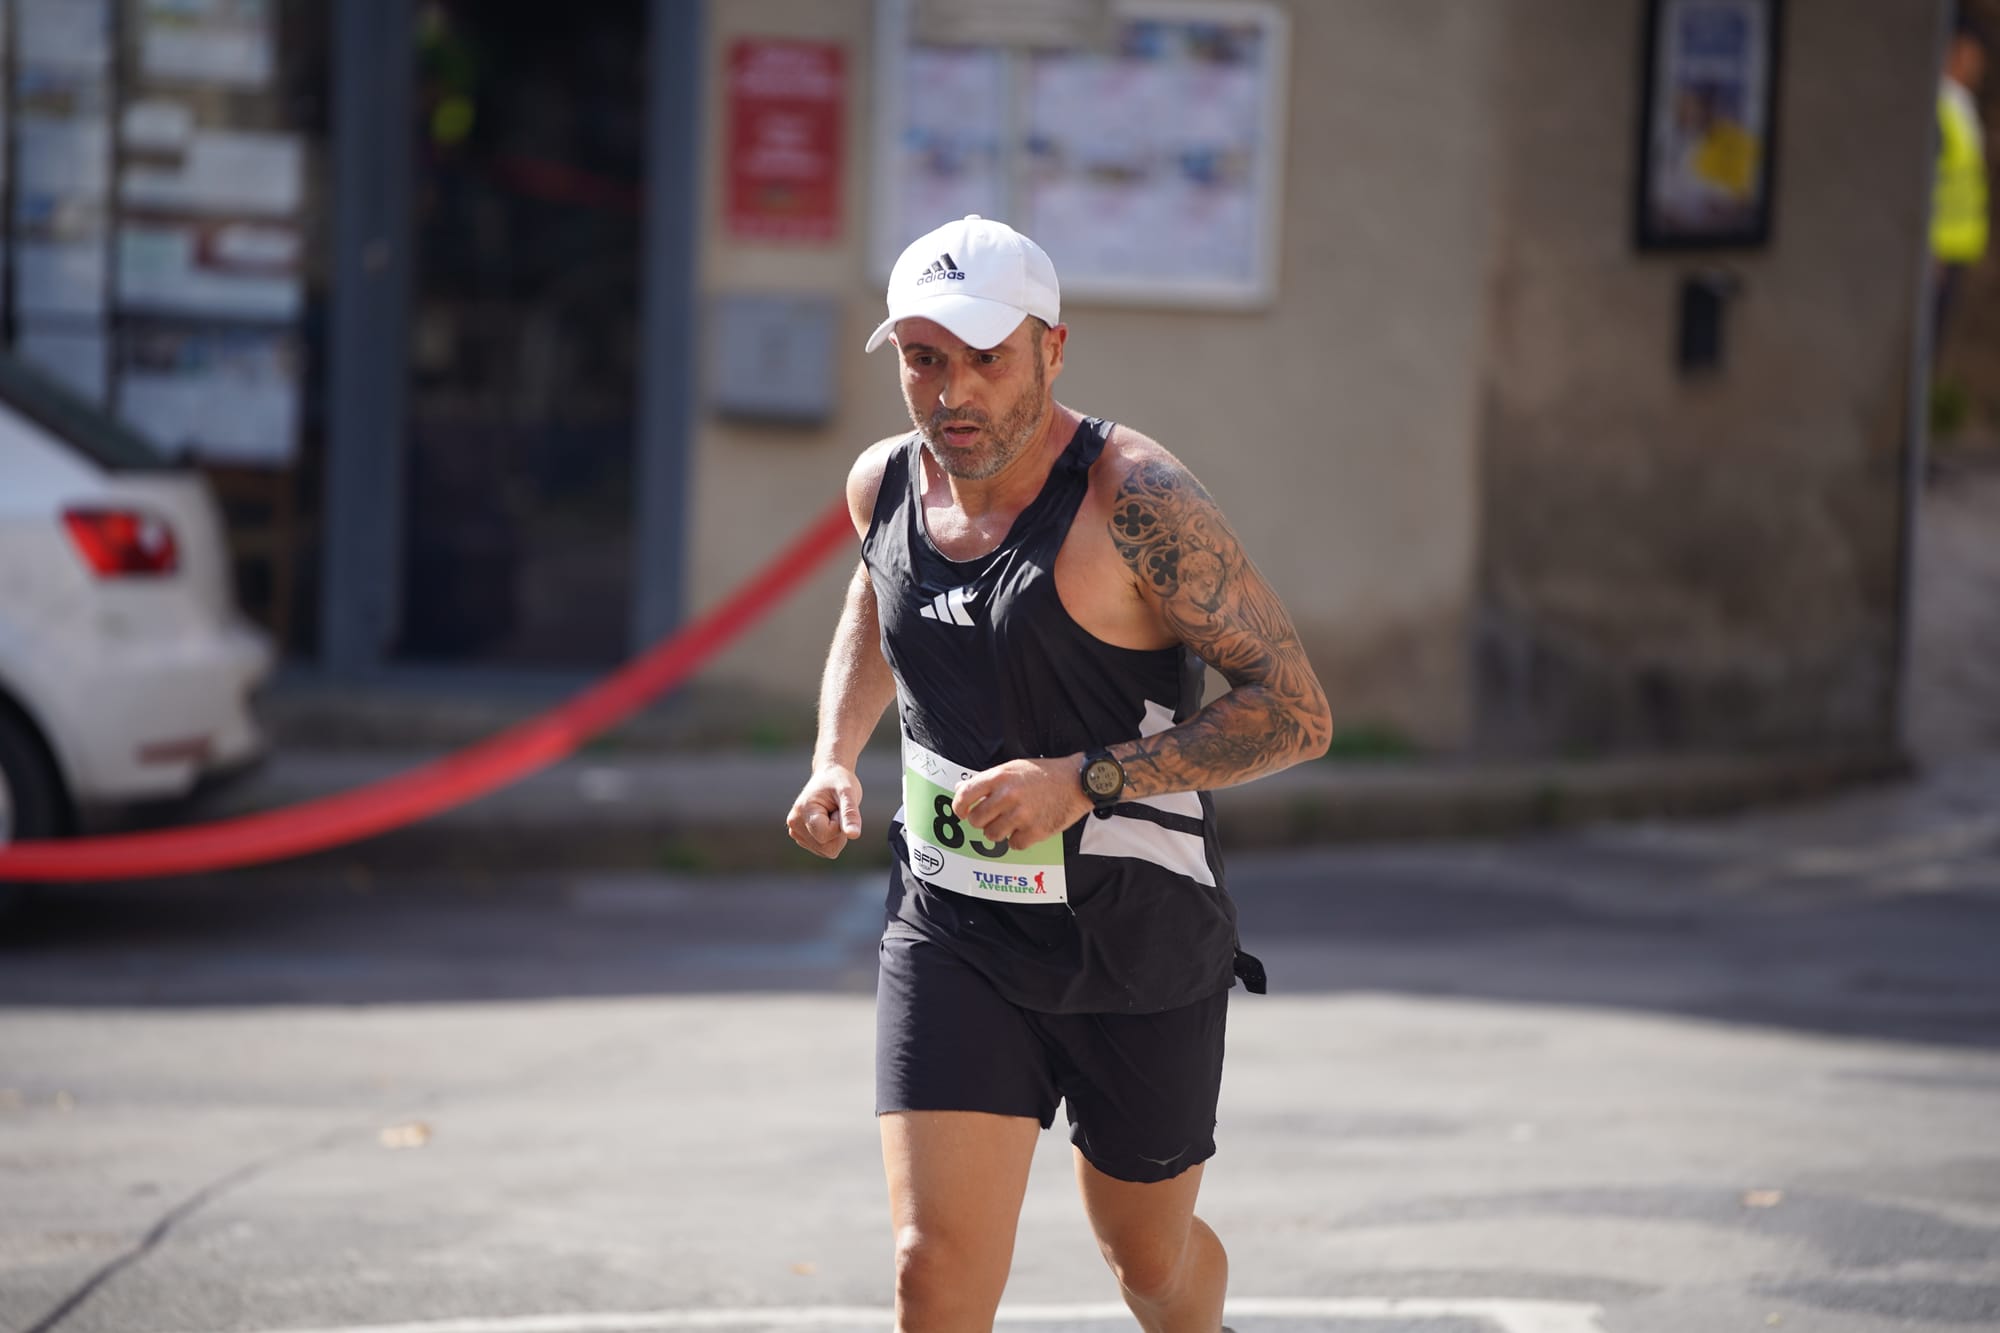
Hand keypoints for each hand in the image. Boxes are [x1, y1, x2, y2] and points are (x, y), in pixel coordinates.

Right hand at [787, 764, 863, 858]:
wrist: (829, 776)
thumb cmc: (839, 781)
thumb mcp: (848, 793)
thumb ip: (850, 814)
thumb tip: (854, 835)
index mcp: (802, 811)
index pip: (825, 836)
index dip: (839, 824)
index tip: (838, 807)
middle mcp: (794, 824)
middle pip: (827, 848)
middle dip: (839, 832)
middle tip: (836, 810)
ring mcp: (796, 832)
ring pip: (827, 850)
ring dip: (836, 835)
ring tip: (831, 814)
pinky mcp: (802, 838)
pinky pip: (825, 849)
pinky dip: (832, 838)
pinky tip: (828, 821)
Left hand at [952, 755, 1090, 849]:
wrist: (1077, 782)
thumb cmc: (1045, 774)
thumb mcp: (1013, 768)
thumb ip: (987, 780)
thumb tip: (960, 788)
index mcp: (1000, 777)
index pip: (965, 795)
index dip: (959, 807)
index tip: (962, 813)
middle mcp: (1008, 796)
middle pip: (977, 821)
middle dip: (982, 822)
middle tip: (993, 817)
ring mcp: (1022, 815)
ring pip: (992, 836)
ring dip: (999, 832)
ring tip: (1011, 823)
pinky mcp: (1036, 831)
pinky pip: (1013, 845)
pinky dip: (1018, 840)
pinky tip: (1027, 828)